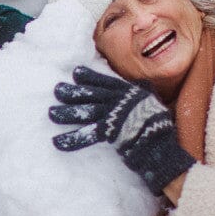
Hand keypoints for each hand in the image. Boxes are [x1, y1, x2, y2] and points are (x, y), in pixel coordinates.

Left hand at [48, 66, 195, 195]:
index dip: (90, 78)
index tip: (76, 73)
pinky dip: (72, 139)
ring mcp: (112, 115)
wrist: (163, 141)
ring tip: (51, 113)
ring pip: (86, 111)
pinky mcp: (109, 131)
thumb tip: (144, 85)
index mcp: (129, 93)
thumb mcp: (154, 102)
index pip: (106, 83)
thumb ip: (145, 92)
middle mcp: (118, 101)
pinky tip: (57, 142)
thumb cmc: (160, 125)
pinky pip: (87, 134)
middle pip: (91, 95)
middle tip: (57, 90)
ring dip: (67, 113)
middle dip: (73, 92)